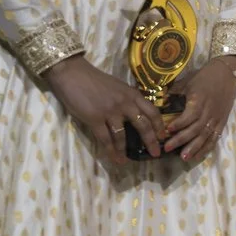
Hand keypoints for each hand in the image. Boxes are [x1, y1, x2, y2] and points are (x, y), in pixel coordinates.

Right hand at [46, 55, 163, 164]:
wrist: (73, 74)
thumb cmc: (94, 80)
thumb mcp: (118, 87)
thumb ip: (128, 99)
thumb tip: (137, 113)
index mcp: (132, 94)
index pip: (152, 111)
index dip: (159, 125)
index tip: (163, 136)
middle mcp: (125, 103)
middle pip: (143, 125)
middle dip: (151, 141)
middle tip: (156, 154)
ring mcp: (110, 111)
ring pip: (123, 135)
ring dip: (126, 150)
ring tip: (128, 161)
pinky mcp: (94, 118)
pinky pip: (105, 139)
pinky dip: (111, 151)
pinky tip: (115, 159)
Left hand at [162, 56, 235, 161]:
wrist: (227, 74)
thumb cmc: (204, 77)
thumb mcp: (187, 82)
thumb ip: (173, 94)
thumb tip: (157, 104)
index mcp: (199, 101)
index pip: (189, 116)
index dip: (178, 124)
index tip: (166, 130)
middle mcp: (209, 112)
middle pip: (195, 129)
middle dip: (181, 140)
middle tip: (168, 148)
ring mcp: (216, 118)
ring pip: (205, 136)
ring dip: (194, 148)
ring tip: (183, 158)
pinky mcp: (222, 122)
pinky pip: (215, 138)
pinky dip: (206, 148)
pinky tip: (197, 156)